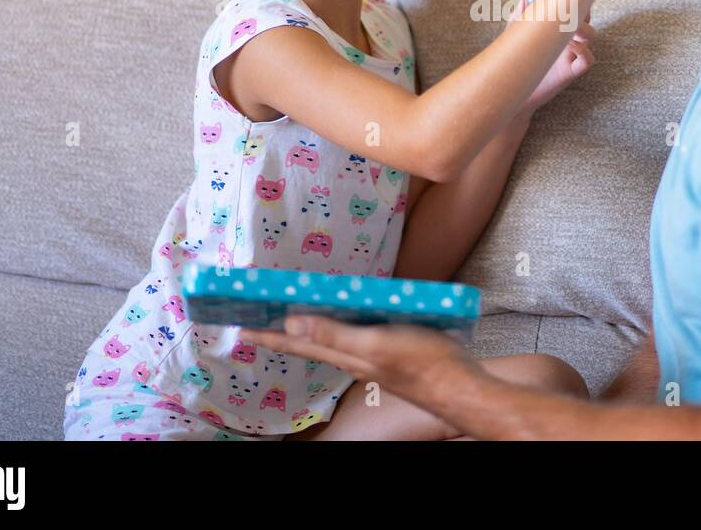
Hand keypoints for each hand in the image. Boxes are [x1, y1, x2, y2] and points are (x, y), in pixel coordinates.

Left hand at [241, 316, 478, 406]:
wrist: (458, 384)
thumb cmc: (421, 362)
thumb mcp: (375, 343)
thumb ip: (335, 333)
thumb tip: (290, 323)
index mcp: (344, 353)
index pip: (297, 344)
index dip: (269, 336)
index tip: (242, 327)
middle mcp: (351, 356)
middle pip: (308, 343)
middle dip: (282, 332)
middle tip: (258, 319)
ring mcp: (370, 355)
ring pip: (330, 339)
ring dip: (308, 328)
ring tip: (291, 316)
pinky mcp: (388, 349)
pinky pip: (352, 335)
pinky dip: (338, 325)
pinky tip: (345, 315)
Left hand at [515, 11, 595, 116]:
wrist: (511, 87)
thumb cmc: (515, 59)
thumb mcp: (515, 33)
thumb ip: (520, 14)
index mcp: (557, 28)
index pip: (573, 8)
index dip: (574, 0)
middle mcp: (566, 39)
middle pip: (586, 18)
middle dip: (581, 10)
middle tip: (569, 10)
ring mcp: (570, 55)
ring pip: (590, 36)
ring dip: (583, 29)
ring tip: (568, 30)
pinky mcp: (570, 72)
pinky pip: (588, 59)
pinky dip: (583, 50)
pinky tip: (569, 46)